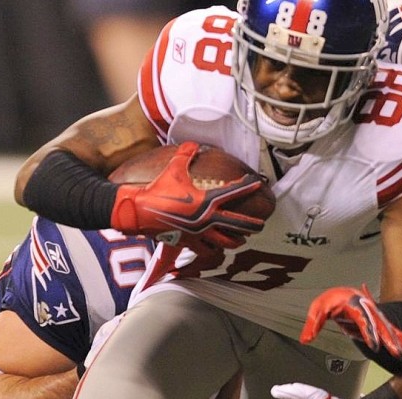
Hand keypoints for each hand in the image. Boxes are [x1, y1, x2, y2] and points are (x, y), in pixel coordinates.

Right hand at [110, 141, 266, 252]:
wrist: (140, 210)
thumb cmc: (158, 188)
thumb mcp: (173, 166)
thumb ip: (187, 153)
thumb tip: (194, 144)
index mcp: (208, 200)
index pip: (235, 192)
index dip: (248, 187)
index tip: (258, 184)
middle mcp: (208, 219)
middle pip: (240, 226)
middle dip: (254, 225)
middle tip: (261, 224)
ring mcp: (200, 233)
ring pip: (227, 243)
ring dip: (236, 241)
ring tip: (242, 239)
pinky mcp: (189, 242)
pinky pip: (207, 251)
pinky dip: (213, 251)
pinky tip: (216, 249)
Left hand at [300, 284, 401, 360]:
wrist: (346, 292)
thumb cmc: (334, 300)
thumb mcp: (319, 308)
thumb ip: (313, 324)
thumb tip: (306, 340)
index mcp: (355, 306)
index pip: (363, 321)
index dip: (369, 333)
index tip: (374, 345)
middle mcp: (369, 313)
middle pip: (382, 327)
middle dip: (390, 341)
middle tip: (398, 354)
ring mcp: (377, 319)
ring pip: (392, 331)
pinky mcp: (381, 326)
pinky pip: (395, 335)